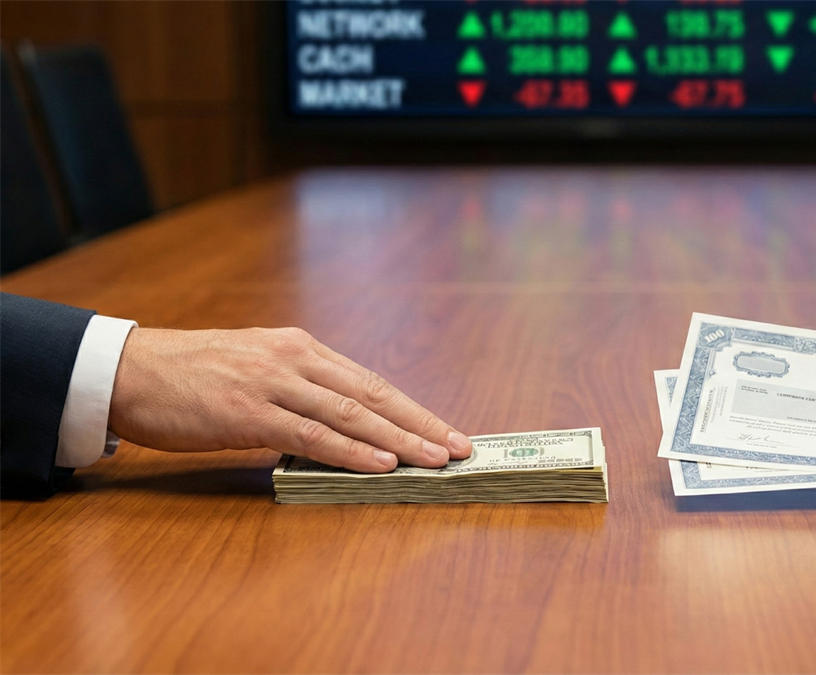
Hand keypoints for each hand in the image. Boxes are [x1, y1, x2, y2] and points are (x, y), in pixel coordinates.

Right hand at [108, 327, 472, 471]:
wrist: (128, 370)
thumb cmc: (191, 375)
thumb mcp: (255, 367)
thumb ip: (299, 388)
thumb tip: (342, 423)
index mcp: (300, 348)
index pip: (371, 381)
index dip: (413, 408)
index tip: (445, 430)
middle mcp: (295, 359)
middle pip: (374, 394)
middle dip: (422, 423)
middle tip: (459, 448)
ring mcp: (273, 383)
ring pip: (352, 413)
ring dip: (399, 439)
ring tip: (435, 460)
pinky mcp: (249, 411)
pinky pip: (311, 432)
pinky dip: (351, 450)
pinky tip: (382, 463)